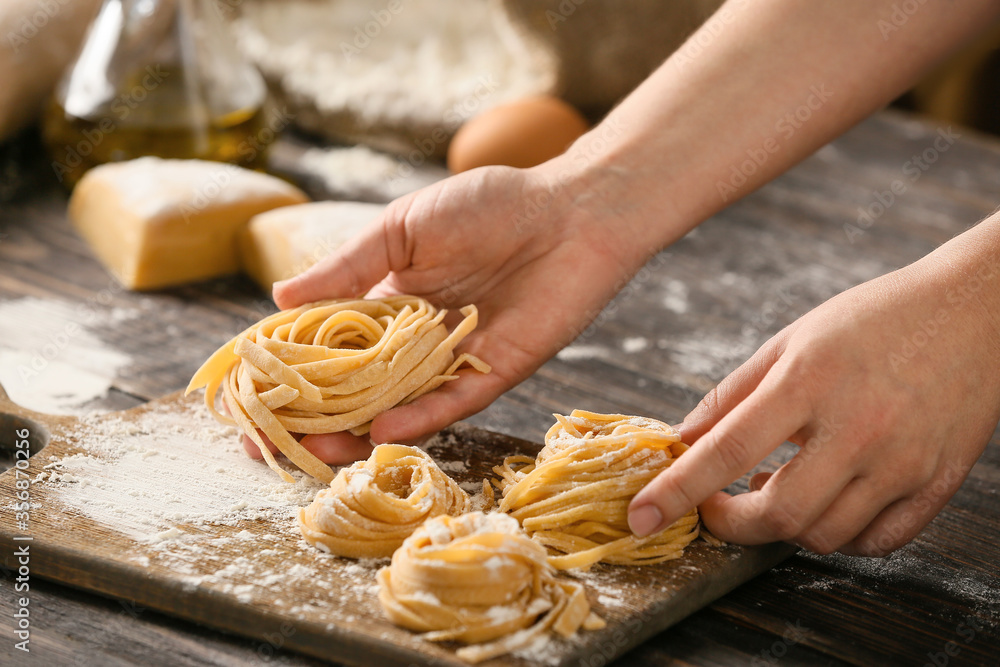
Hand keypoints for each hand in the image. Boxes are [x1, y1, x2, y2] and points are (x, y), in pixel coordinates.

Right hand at [267, 164, 651, 463]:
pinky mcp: (494, 374)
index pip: (326, 347)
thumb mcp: (404, 228)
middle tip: (263, 443)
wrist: (571, 211)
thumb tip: (278, 300)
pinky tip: (381, 431)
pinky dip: (418, 418)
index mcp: (386, 305)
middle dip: (310, 419)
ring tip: (314, 450)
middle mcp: (414, 342)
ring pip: (397, 408)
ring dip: (355, 433)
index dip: (287, 372)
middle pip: (354, 391)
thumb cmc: (489, 206)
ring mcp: (452, 362)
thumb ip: (349, 266)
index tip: (244, 395)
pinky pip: (451, 403)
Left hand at [628, 233, 999, 555]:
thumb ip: (733, 393)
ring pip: (825, 536)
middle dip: (730, 525)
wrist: (976, 310)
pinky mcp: (938, 483)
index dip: (677, 491)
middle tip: (715, 509)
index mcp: (810, 380)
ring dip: (784, 528)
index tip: (641, 516)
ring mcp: (904, 460)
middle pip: (778, 513)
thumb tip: (682, 439)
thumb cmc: (874, 319)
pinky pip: (879, 541)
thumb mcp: (792, 340)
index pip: (727, 450)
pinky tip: (826, 505)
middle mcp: (858, 426)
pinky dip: (840, 537)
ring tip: (773, 493)